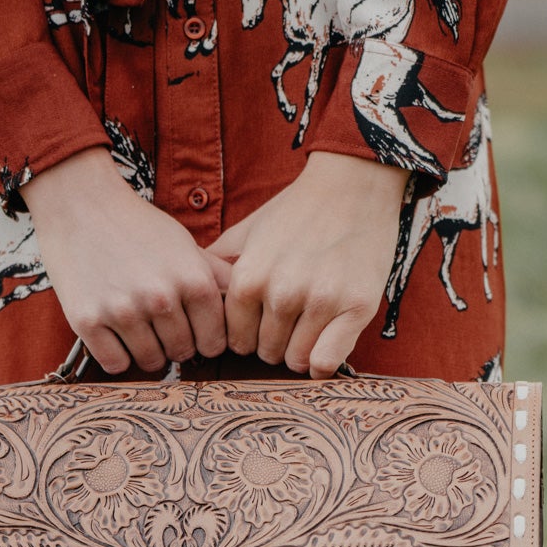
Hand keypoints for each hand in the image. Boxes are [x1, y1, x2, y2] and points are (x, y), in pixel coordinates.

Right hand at [21, 146, 233, 373]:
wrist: (80, 205)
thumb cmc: (139, 226)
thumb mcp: (187, 245)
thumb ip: (217, 278)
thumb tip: (249, 303)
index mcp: (193, 280)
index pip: (214, 342)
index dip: (205, 339)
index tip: (192, 329)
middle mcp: (160, 297)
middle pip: (182, 353)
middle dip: (175, 343)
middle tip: (159, 322)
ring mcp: (122, 310)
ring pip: (150, 362)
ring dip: (146, 349)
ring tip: (137, 324)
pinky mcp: (87, 320)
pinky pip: (115, 364)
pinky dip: (116, 355)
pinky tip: (114, 332)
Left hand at [204, 150, 410, 377]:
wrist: (352, 185)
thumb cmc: (297, 210)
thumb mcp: (247, 231)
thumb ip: (217, 266)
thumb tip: (190, 293)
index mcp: (249, 277)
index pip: (236, 340)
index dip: (249, 336)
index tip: (262, 325)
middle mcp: (281, 293)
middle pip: (266, 353)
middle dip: (275, 342)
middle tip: (291, 322)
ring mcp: (320, 301)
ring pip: (296, 361)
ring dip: (301, 351)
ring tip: (310, 326)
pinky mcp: (356, 307)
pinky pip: (326, 361)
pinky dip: (324, 361)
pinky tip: (327, 342)